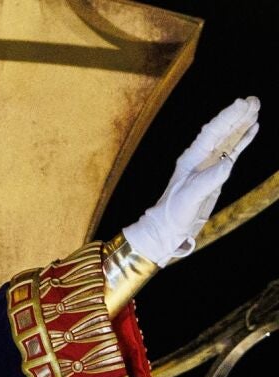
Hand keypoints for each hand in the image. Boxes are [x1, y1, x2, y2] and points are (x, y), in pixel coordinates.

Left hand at [122, 96, 259, 266]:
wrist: (169, 226)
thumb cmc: (174, 211)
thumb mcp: (190, 196)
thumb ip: (208, 180)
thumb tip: (228, 163)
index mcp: (192, 158)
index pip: (212, 132)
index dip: (227, 118)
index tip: (242, 104)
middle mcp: (200, 157)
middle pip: (222, 131)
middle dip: (238, 115)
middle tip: (255, 100)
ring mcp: (209, 163)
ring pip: (229, 138)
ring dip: (242, 124)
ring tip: (257, 109)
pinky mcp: (217, 172)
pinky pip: (233, 150)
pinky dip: (243, 139)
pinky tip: (253, 129)